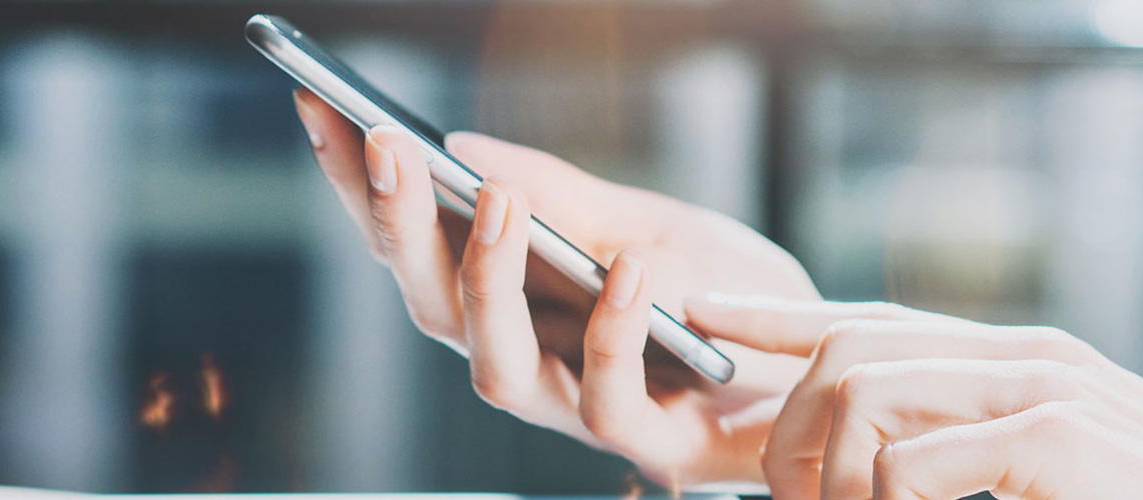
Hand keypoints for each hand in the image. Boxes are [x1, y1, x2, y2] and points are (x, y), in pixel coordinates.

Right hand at [292, 90, 818, 485]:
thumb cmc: (727, 304)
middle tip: (383, 143)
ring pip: (493, 367)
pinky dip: (610, 330)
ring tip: (496, 198)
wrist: (824, 367)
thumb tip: (462, 150)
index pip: (415, 245)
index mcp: (513, 305)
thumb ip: (562, 198)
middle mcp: (529, 361)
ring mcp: (582, 409)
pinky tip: (624, 266)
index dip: (360, 186)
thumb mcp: (649, 225)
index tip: (318, 104)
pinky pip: (610, 396)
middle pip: (430, 307)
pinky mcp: (650, 442)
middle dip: (395, 226)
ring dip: (485, 279)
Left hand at [689, 296, 1142, 499]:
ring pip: (862, 396)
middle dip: (787, 431)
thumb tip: (867, 470)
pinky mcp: (1057, 437)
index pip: (872, 320)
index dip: (779, 317)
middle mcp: (1022, 357)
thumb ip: (956, 455)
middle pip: (848, 351)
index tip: (706, 317)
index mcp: (1012, 364)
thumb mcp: (1029, 478)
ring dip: (831, 481)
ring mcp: (1043, 388)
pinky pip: (914, 465)